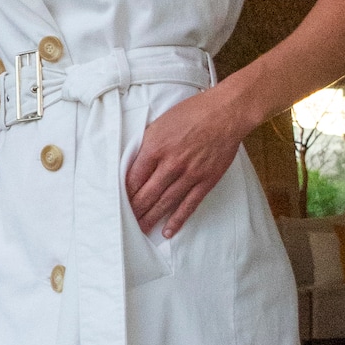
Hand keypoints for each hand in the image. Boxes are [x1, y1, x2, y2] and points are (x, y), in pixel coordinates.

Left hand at [125, 89, 251, 237]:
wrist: (225, 113)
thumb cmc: (191, 113)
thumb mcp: (159, 123)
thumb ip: (147, 145)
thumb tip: (135, 164)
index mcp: (155, 147)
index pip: (133, 178)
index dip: (125, 193)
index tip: (119, 202)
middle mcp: (170, 163)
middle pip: (147, 194)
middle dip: (134, 210)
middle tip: (125, 222)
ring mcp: (189, 174)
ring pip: (165, 202)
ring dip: (151, 218)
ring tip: (141, 231)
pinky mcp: (206, 181)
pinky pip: (189, 205)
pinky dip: (177, 220)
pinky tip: (168, 231)